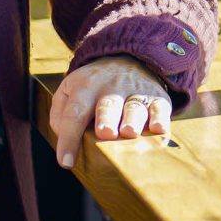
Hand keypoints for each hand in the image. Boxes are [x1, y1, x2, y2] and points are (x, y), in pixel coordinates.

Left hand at [49, 55, 171, 169]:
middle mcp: (110, 88)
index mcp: (85, 87)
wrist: (125, 58)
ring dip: (132, 120)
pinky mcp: (156, 98)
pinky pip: (159, 108)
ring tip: (129, 132)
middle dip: (106, 120)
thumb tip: (64, 138)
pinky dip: (160, 118)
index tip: (65, 162)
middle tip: (104, 133)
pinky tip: (159, 129)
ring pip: (134, 107)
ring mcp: (135, 92)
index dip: (69, 137)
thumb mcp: (69, 89)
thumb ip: (61, 113)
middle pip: (107, 106)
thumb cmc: (92, 85)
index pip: (74, 113)